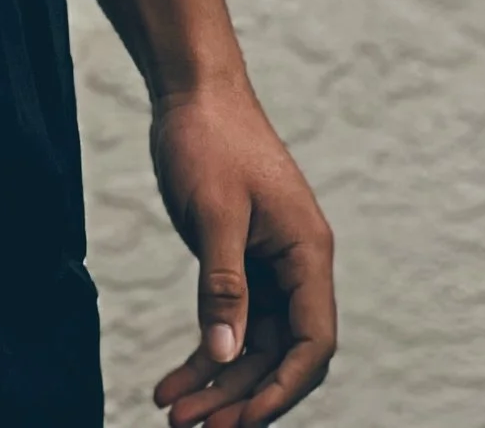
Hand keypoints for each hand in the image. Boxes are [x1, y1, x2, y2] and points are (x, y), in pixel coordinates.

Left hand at [148, 80, 336, 425]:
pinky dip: (203, 353)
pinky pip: (228, 323)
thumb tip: (225, 353)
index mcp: (307, 254)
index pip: (311, 343)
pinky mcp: (237, 264)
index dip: (281, 389)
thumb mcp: (215, 212)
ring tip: (172, 414)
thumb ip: (223, 285)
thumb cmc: (210, 138)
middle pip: (277, 356)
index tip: (241, 421)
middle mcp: (295, 268)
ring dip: (215, 383)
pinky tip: (172, 382)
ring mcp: (266, 268)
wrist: (191, 89)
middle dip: (238, 397)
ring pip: (249, 347)